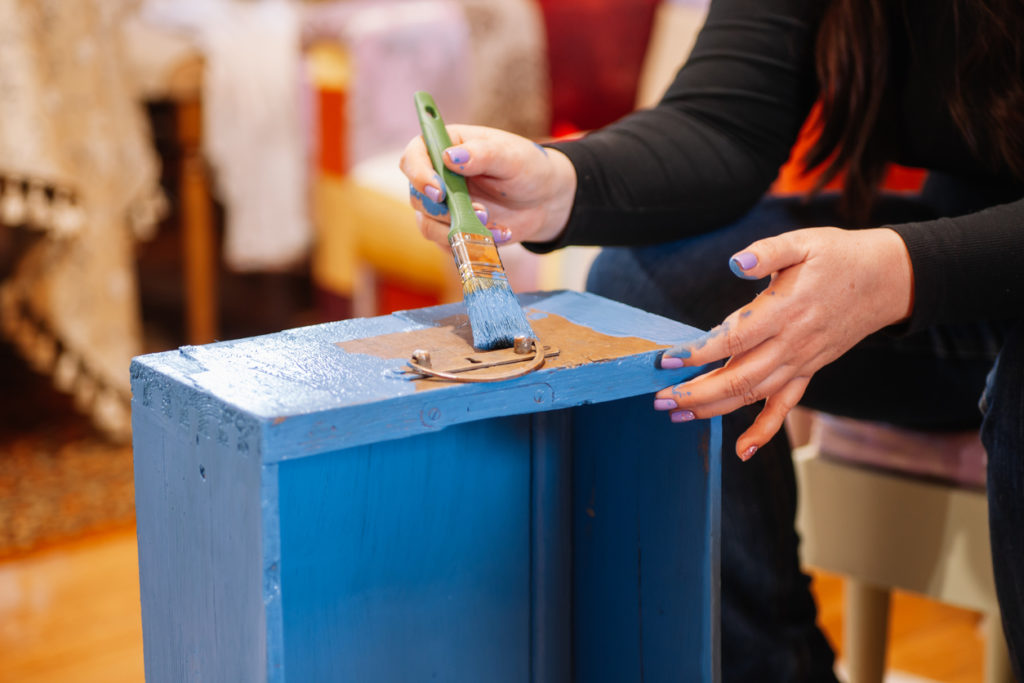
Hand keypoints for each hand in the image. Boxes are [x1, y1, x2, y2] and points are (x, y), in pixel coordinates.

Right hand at [399, 124, 576, 245]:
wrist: (544, 199)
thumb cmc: (527, 168)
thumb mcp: (511, 156)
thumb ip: (482, 154)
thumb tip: (449, 157)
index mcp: (446, 147)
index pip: (413, 157)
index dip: (419, 175)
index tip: (439, 192)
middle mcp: (438, 176)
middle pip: (417, 196)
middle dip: (446, 211)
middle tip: (483, 213)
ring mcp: (443, 206)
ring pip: (428, 225)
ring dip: (458, 231)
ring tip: (494, 227)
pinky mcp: (453, 230)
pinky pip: (448, 244)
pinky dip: (471, 244)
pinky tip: (499, 235)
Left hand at [653, 227, 913, 459]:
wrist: (886, 280)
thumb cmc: (839, 257)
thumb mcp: (804, 242)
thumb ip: (767, 252)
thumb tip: (736, 263)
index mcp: (785, 310)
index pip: (734, 338)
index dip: (699, 351)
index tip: (667, 359)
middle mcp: (792, 343)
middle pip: (738, 377)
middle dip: (695, 393)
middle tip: (659, 399)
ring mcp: (801, 362)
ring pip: (753, 395)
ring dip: (713, 408)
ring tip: (676, 415)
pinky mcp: (808, 371)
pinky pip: (785, 407)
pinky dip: (764, 430)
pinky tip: (742, 449)